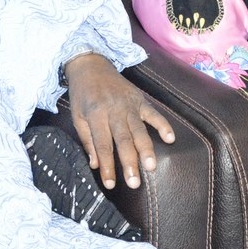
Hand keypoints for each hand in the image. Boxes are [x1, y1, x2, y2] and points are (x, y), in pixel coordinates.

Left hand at [64, 53, 174, 188]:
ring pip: (139, 130)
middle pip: (123, 140)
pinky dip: (163, 125)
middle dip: (129, 163)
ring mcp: (129, 104)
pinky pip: (154, 113)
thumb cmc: (82, 94)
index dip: (107, 166)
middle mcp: (114, 110)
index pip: (102, 145)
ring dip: (146, 149)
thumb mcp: (77, 116)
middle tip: (134, 183)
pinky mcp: (140, 99)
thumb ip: (87, 140)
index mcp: (96, 115)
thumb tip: (95, 164)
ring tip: (151, 167)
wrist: (91, 65)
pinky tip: (170, 138)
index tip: (110, 184)